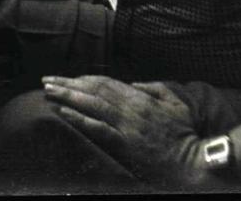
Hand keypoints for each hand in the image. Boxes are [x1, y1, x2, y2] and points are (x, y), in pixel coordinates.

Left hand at [41, 76, 210, 187]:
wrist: (194, 162)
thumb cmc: (187, 134)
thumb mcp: (175, 103)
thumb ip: (155, 88)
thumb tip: (135, 83)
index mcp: (141, 98)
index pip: (106, 82)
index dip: (83, 79)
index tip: (68, 78)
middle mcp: (130, 108)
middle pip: (92, 90)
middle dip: (67, 83)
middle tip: (46, 80)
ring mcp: (126, 126)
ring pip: (90, 104)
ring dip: (66, 96)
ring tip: (47, 91)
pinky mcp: (123, 144)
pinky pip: (95, 128)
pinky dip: (76, 117)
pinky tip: (61, 111)